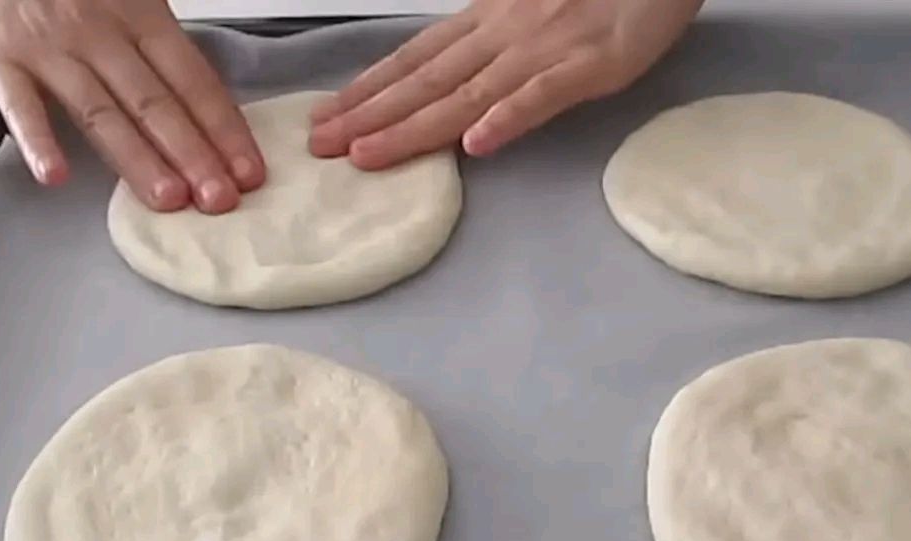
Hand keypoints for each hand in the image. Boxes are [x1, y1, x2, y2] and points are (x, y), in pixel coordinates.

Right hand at [0, 0, 264, 211]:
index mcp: (138, 14)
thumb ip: (162, 49)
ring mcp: (49, 48)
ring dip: (137, 159)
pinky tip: (56, 174)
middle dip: (192, 154)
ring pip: (101, 112)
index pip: (192, 81)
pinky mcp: (0, 60)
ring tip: (168, 198)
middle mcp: (97, 32)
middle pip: (154, 103)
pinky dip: (38, 140)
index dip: (223, 130)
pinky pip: (21, 105)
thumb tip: (210, 113)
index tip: (248, 173)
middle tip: (218, 198)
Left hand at [309, 0, 703, 169]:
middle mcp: (505, 31)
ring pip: (466, 93)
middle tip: (320, 146)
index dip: (369, 88)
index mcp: (492, 18)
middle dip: (369, 115)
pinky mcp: (590, 63)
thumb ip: (500, 34)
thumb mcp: (539, 3)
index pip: (417, 58)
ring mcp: (544, 47)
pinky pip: (542, 95)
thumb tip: (463, 77)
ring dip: (413, 126)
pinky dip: (508, 119)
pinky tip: (476, 146)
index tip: (327, 115)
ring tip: (367, 155)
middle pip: (426, 80)